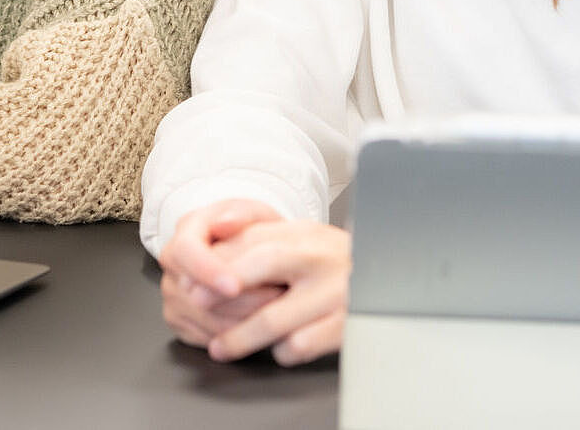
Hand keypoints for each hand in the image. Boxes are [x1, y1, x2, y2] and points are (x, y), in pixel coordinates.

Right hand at [159, 200, 282, 347]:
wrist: (246, 253)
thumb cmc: (251, 233)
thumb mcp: (255, 214)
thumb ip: (243, 215)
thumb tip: (224, 222)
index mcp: (186, 230)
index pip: (185, 251)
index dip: (207, 271)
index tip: (234, 285)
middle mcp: (173, 264)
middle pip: (194, 292)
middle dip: (238, 300)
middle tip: (275, 298)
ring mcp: (173, 294)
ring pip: (204, 319)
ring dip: (243, 320)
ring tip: (276, 309)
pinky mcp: (179, 321)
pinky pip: (207, 338)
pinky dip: (237, 336)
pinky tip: (260, 323)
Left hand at [205, 220, 350, 366]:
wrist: (385, 275)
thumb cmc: (329, 259)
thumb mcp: (298, 235)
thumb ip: (258, 233)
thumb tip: (215, 230)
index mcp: (305, 234)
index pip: (253, 241)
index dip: (217, 263)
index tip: (193, 283)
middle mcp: (320, 259)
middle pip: (263, 266)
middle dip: (223, 291)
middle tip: (197, 305)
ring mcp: (334, 293)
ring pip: (275, 318)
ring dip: (241, 336)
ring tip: (221, 346)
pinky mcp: (344, 326)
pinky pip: (301, 345)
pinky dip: (282, 350)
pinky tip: (276, 347)